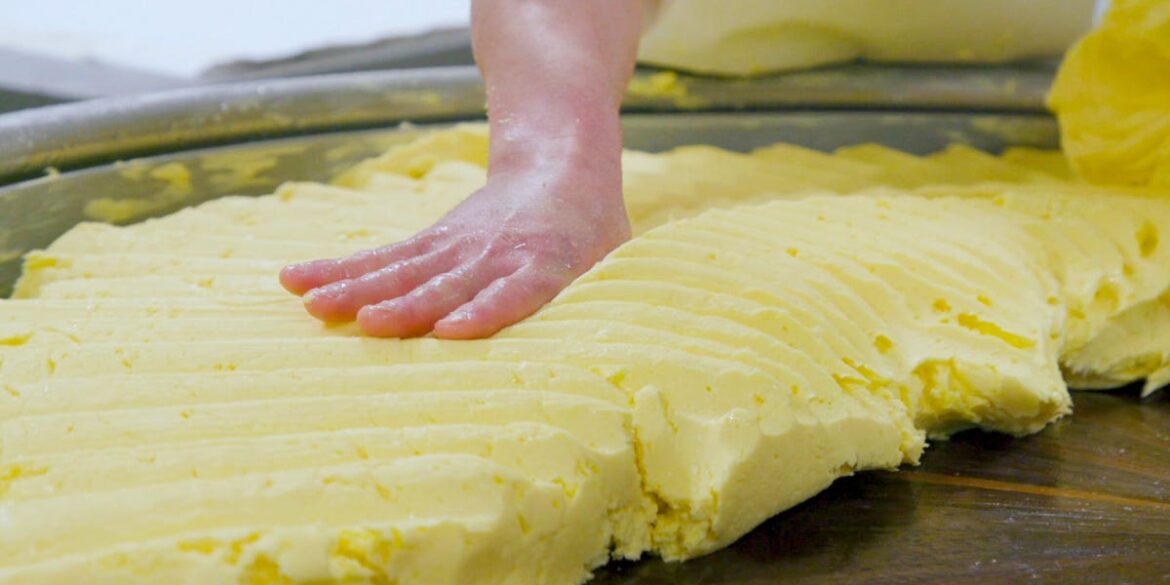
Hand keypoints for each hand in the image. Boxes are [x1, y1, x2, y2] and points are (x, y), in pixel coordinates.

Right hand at [280, 163, 629, 338]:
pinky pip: (381, 257)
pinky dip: (339, 269)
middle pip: (445, 283)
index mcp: (543, 262)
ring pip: (401, 269)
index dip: (485, 310)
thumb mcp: (614, 260)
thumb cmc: (592, 228)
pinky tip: (297, 281)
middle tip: (370, 325)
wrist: (560, 158)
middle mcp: (491, 254)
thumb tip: (614, 362)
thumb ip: (603, 304)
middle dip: (407, 306)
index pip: (515, 290)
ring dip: (359, 289)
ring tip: (315, 307)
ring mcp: (455, 246)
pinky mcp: (431, 242)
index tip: (453, 331)